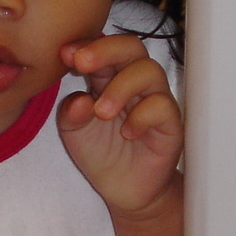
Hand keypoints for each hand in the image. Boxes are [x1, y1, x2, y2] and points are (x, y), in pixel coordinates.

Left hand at [55, 33, 182, 218]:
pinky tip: (128, 132)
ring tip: (101, 113)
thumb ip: (71, 112)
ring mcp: (154, 99)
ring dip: (121, 86)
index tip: (65, 54)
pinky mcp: (169, 123)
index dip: (86, 44)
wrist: (125, 190)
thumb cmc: (102, 154)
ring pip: (149, 70)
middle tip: (82, 64)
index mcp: (108, 77)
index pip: (103, 47)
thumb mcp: (74, 132)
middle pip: (131, 47)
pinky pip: (162, 105)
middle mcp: (133, 83)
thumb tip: (80, 99)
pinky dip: (142, 116)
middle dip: (105, 50)